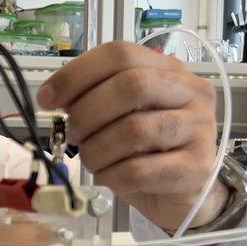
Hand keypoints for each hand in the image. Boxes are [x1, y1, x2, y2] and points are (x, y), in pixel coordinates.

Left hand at [37, 41, 229, 229]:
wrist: (184, 191)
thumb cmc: (146, 148)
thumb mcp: (121, 114)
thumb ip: (94, 97)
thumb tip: (53, 97)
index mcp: (168, 70)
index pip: (119, 54)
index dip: (75, 75)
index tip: (47, 99)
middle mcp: (190, 93)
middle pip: (131, 86)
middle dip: (87, 113)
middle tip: (72, 134)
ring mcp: (199, 130)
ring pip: (134, 130)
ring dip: (96, 149)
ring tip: (91, 159)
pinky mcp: (196, 169)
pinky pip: (138, 171)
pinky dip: (110, 176)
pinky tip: (108, 177)